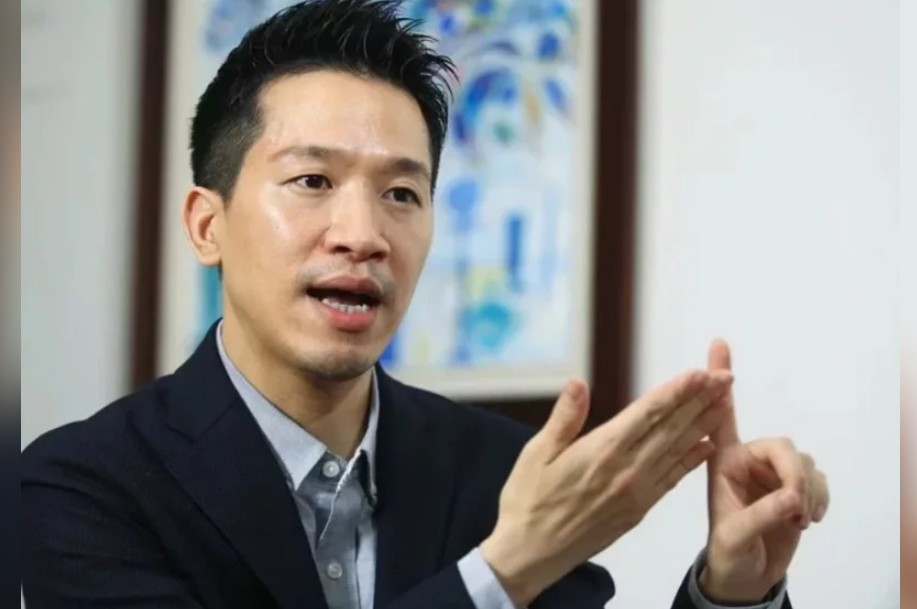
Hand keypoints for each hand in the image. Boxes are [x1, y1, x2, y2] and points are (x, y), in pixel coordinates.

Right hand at [481, 370, 734, 605]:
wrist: (532, 555)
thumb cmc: (527, 501)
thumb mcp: (535, 454)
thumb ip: (564, 418)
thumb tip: (579, 383)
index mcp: (601, 451)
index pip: (648, 414)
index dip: (676, 392)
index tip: (700, 373)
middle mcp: (627, 470)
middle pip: (670, 429)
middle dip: (699, 401)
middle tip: (724, 378)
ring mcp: (637, 492)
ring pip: (677, 451)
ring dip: (702, 425)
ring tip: (723, 403)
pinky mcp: (639, 509)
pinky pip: (672, 479)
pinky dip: (691, 461)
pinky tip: (707, 446)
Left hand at [700, 340, 830, 602]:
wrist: (745, 576)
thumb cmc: (727, 552)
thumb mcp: (733, 537)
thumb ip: (760, 516)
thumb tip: (791, 498)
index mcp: (720, 461)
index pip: (718, 413)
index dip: (717, 378)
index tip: (718, 342)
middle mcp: (747, 459)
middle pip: (782, 445)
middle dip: (794, 475)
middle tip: (795, 507)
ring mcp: (772, 471)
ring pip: (804, 462)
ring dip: (808, 492)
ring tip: (797, 520)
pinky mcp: (794, 485)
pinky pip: (818, 477)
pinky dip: (819, 497)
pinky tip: (809, 517)